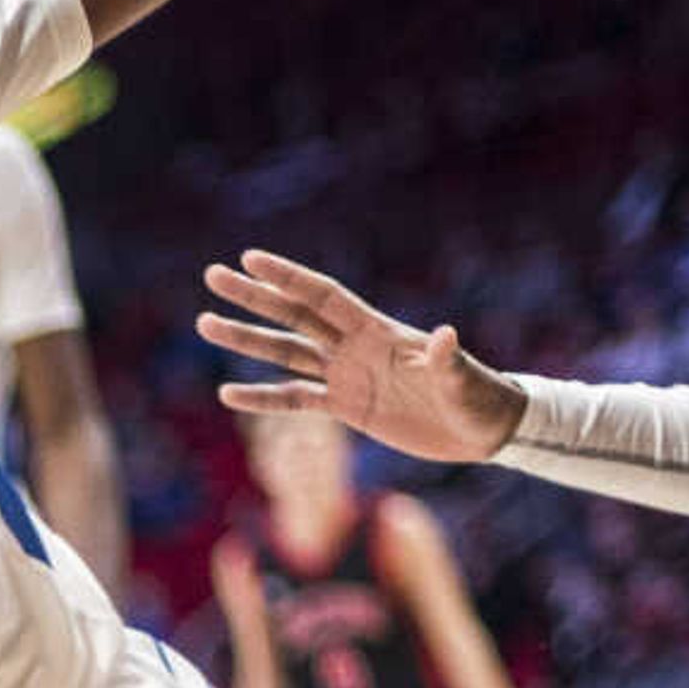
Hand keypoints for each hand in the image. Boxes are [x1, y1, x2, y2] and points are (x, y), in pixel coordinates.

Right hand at [199, 251, 526, 462]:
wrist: (482, 428)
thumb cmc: (479, 396)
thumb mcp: (463, 379)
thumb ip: (446, 360)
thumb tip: (445, 336)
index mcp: (378, 331)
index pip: (323, 298)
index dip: (288, 278)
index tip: (250, 259)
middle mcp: (354, 348)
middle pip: (293, 316)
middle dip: (253, 297)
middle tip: (212, 277)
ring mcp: (346, 376)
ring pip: (285, 353)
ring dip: (246, 340)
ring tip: (205, 323)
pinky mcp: (346, 407)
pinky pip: (295, 399)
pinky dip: (262, 398)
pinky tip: (228, 394)